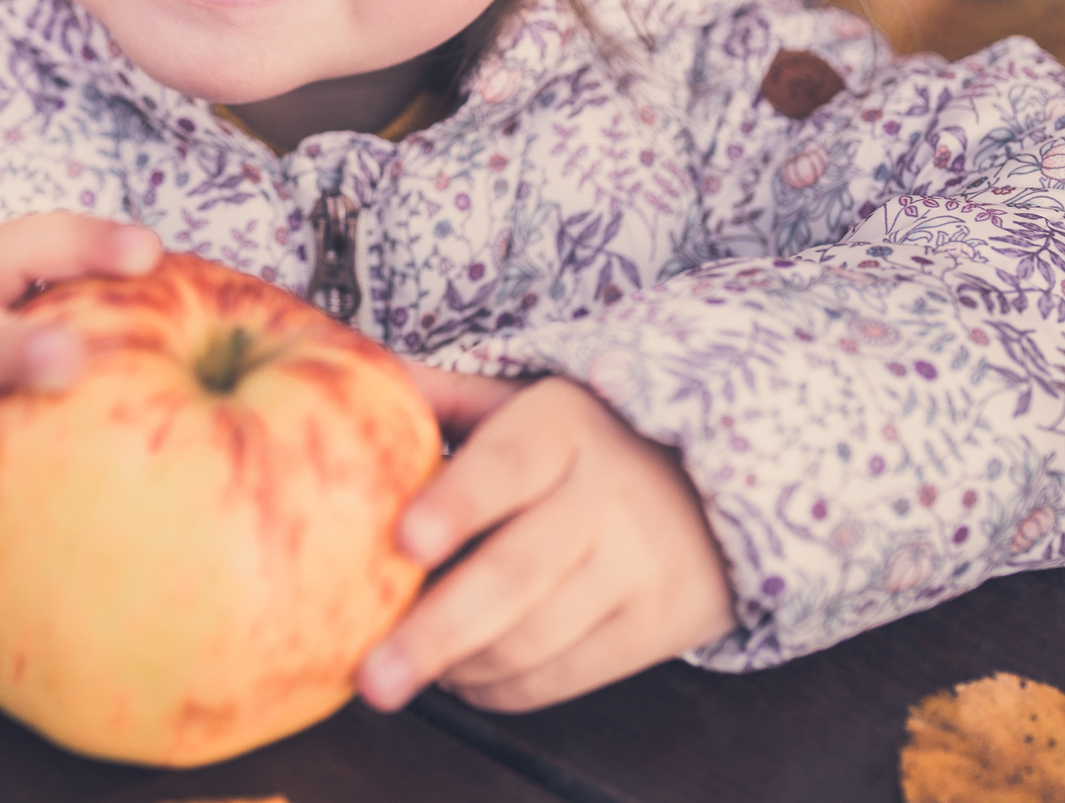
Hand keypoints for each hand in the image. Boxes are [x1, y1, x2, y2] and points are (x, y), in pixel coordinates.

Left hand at [357, 369, 734, 712]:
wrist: (714, 481)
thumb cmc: (584, 438)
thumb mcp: (525, 400)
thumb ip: (444, 398)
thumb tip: (350, 376)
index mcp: (563, 426)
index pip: (505, 466)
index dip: (456, 505)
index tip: (403, 542)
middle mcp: (608, 495)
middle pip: (516, 573)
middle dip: (437, 630)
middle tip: (372, 675)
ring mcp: (639, 566)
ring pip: (537, 636)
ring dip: (458, 665)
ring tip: (396, 674)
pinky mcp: (658, 625)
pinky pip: (565, 674)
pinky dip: (500, 688)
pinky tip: (459, 678)